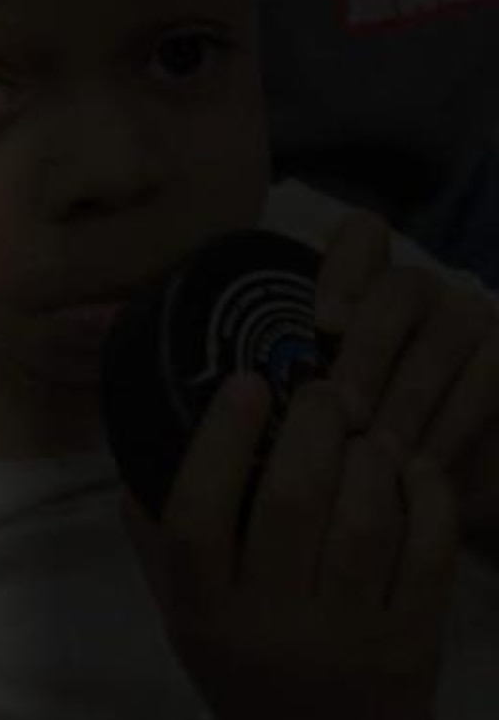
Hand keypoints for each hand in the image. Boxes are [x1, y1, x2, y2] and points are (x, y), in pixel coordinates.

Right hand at [127, 372, 458, 719]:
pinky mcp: (413, 643)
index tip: (247, 383)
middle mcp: (272, 626)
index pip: (198, 516)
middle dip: (312, 429)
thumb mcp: (181, 614)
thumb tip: (139, 440)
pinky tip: (412, 466)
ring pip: (365, 521)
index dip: (221, 442)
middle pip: (292, 504)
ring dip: (370, 457)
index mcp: (204, 614)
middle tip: (323, 390)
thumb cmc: (241, 665)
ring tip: (365, 429)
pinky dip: (426, 496)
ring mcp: (348, 638)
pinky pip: (428, 553)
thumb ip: (158, 537)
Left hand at [313, 214, 498, 544]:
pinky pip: (489, 374)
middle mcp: (425, 289)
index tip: (320, 325)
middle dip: (368, 353)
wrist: (429, 483)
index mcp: (368, 283)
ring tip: (378, 450)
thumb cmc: (357, 439)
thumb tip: (246, 386)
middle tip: (344, 412)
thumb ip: (297, 377)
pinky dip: (453, 420)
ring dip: (408, 397)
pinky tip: (422, 461)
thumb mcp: (320, 406)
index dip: (342, 270)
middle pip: (401, 290)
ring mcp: (474, 316)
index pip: (364, 236)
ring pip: (444, 336)